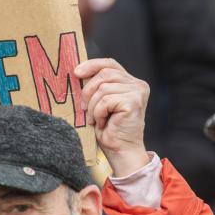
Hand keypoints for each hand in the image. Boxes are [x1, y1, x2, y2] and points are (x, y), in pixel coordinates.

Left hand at [76, 58, 149, 176]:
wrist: (121, 151)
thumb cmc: (109, 129)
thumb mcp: (100, 102)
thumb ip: (96, 86)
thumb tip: (77, 71)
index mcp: (131, 82)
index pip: (110, 64)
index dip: (92, 65)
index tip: (76, 73)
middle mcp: (137, 84)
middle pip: (104, 74)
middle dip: (88, 90)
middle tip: (84, 108)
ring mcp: (137, 92)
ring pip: (103, 88)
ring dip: (93, 106)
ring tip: (95, 119)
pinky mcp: (134, 102)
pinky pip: (106, 101)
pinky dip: (98, 112)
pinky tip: (102, 123)